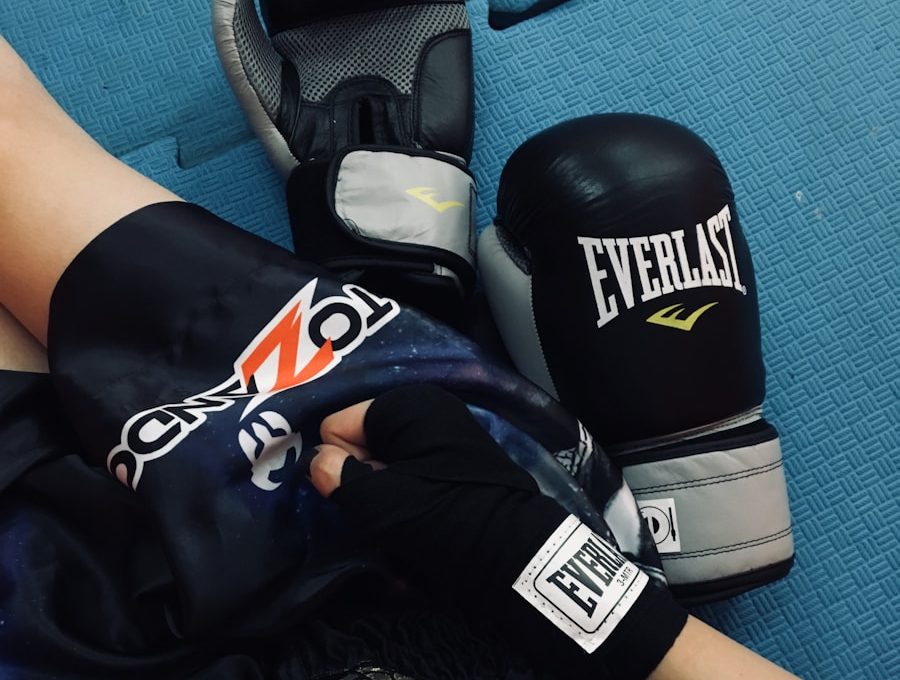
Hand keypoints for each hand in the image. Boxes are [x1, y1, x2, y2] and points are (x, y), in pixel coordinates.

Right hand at [309, 384, 686, 679]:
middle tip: (373, 521)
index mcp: (410, 406)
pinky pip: (410, 492)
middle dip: (360, 488)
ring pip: (384, 476)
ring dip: (381, 510)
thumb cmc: (445, 520)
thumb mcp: (382, 502)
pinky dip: (405, 517)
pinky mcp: (456, 478)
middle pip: (363, 450)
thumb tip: (318, 463)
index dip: (337, 462)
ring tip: (395, 539)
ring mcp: (445, 446)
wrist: (515, 561)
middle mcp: (428, 416)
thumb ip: (338, 478)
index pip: (339, 424)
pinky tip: (410, 549)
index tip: (349, 495)